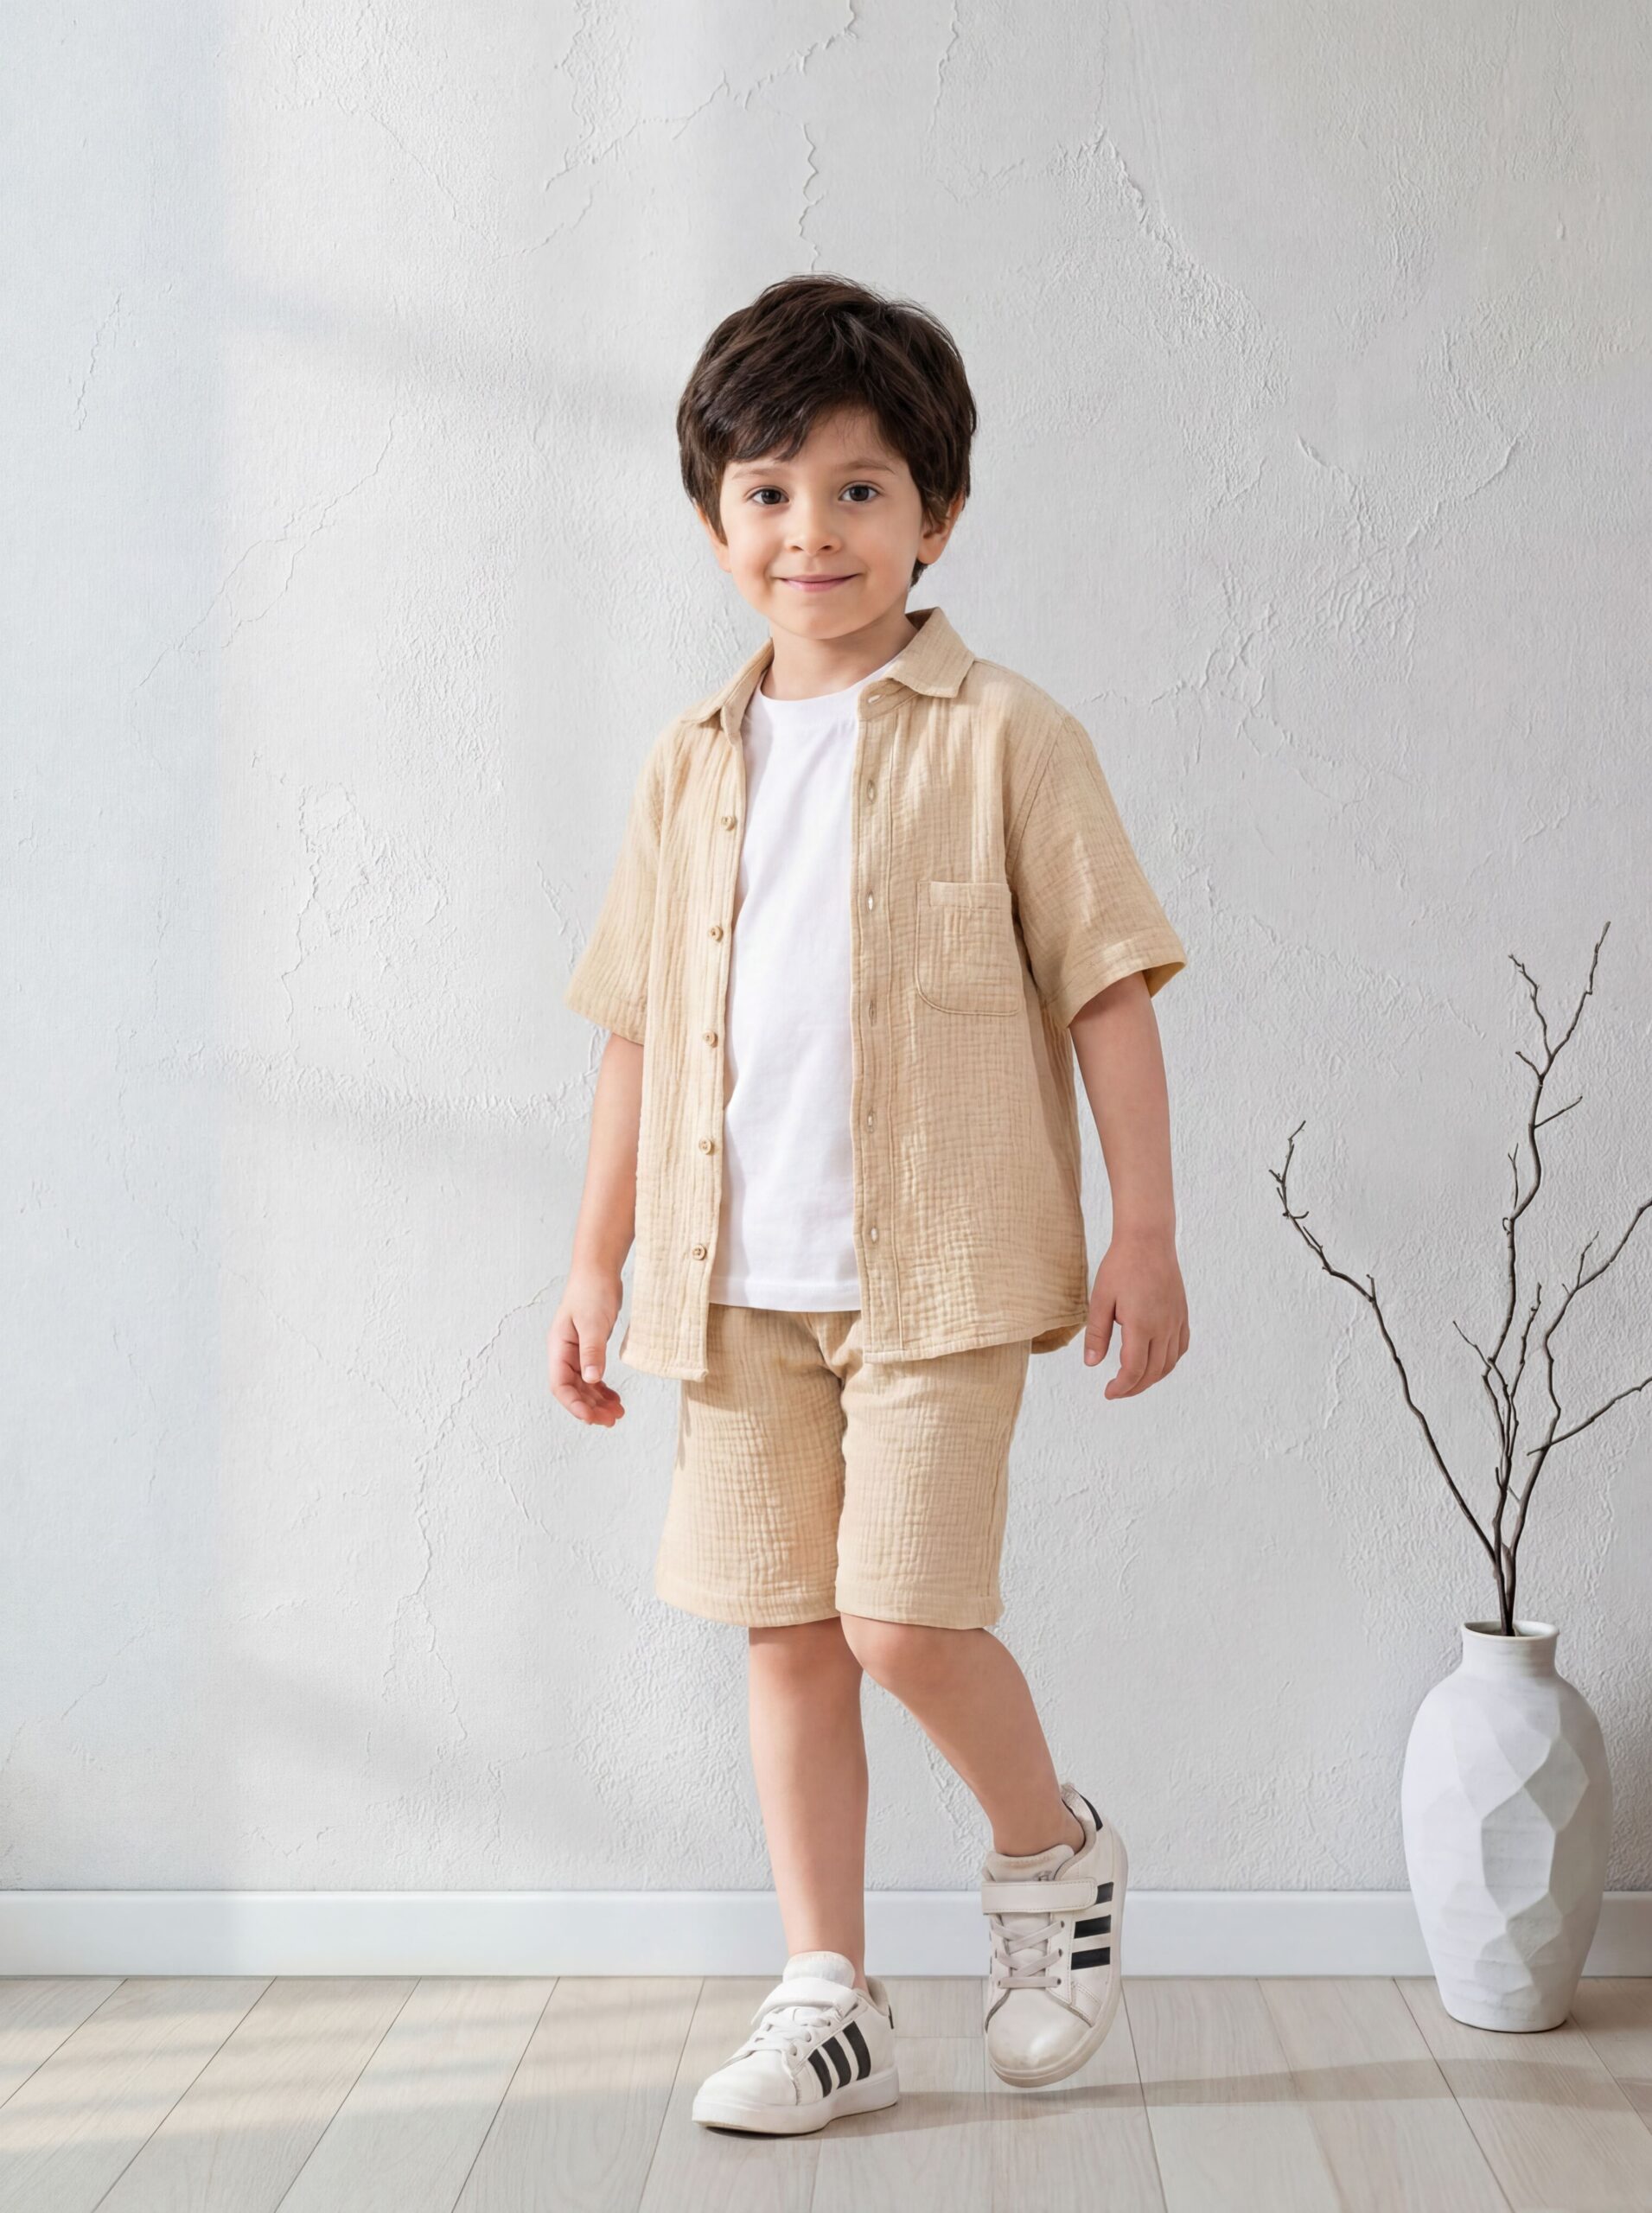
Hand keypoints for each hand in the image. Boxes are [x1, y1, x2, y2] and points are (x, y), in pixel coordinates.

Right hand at [549, 1269, 626, 1425]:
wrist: (598, 1271)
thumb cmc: (591, 1291)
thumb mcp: (593, 1323)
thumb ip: (592, 1352)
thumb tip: (592, 1380)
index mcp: (558, 1348)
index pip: (560, 1385)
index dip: (574, 1405)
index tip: (591, 1418)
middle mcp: (564, 1353)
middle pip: (573, 1390)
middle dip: (590, 1408)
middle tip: (611, 1421)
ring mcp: (576, 1352)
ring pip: (584, 1386)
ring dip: (598, 1402)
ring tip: (617, 1414)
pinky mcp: (589, 1349)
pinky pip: (593, 1376)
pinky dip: (603, 1389)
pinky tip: (615, 1398)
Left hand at [1083, 1228, 1188, 1397]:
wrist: (1148, 1240)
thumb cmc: (1121, 1266)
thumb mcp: (1100, 1299)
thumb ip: (1097, 1334)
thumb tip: (1091, 1364)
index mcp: (1141, 1325)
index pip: (1134, 1370)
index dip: (1121, 1387)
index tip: (1108, 1392)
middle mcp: (1163, 1327)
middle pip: (1153, 1372)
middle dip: (1134, 1387)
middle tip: (1116, 1390)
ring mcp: (1176, 1321)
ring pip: (1169, 1363)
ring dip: (1152, 1378)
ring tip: (1133, 1380)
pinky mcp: (1182, 1314)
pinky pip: (1180, 1347)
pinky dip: (1169, 1362)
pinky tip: (1156, 1362)